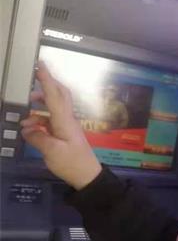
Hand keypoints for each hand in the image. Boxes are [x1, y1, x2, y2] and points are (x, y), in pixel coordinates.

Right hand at [20, 62, 101, 189]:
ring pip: (54, 107)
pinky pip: (51, 120)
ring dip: (40, 105)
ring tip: (26, 109)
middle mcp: (67, 119)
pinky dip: (40, 119)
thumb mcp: (52, 151)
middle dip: (47, 84)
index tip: (40, 65)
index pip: (55, 94)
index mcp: (65, 120)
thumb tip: (27, 129)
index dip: (47, 79)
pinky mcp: (65, 134)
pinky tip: (30, 127)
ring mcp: (67, 126)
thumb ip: (37, 138)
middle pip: (59, 95)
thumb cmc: (72, 163)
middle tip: (34, 78)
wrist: (87, 176)